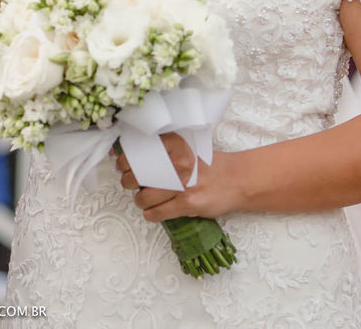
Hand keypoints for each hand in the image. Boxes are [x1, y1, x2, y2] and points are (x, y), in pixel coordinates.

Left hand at [114, 134, 236, 221]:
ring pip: (145, 197)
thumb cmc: (207, 166)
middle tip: (132, 183)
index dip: (125, 161)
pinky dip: (150, 214)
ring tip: (143, 199)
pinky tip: (151, 212)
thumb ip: (163, 150)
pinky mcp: (189, 203)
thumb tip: (127, 153)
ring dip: (140, 200)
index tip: (123, 165)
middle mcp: (178, 163)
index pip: (139, 151)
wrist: (237, 180)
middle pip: (138, 175)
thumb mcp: (186, 149)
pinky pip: (158, 212)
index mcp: (176, 145)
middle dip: (129, 182)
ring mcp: (183, 184)